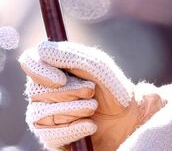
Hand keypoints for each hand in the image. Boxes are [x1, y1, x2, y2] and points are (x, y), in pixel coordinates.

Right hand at [19, 40, 165, 150]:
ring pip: (40, 114)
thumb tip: (41, 50)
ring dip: (73, 110)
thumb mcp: (97, 65)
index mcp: (53, 66)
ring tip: (93, 107)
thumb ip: (71, 56)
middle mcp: (43, 90)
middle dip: (68, 92)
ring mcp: (44, 114)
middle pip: (35, 90)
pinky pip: (49, 135)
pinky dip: (73, 129)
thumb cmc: (111, 85)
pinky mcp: (50, 137)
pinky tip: (90, 126)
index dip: (40, 71)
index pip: (29, 61)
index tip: (61, 79)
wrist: (125, 117)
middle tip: (91, 91)